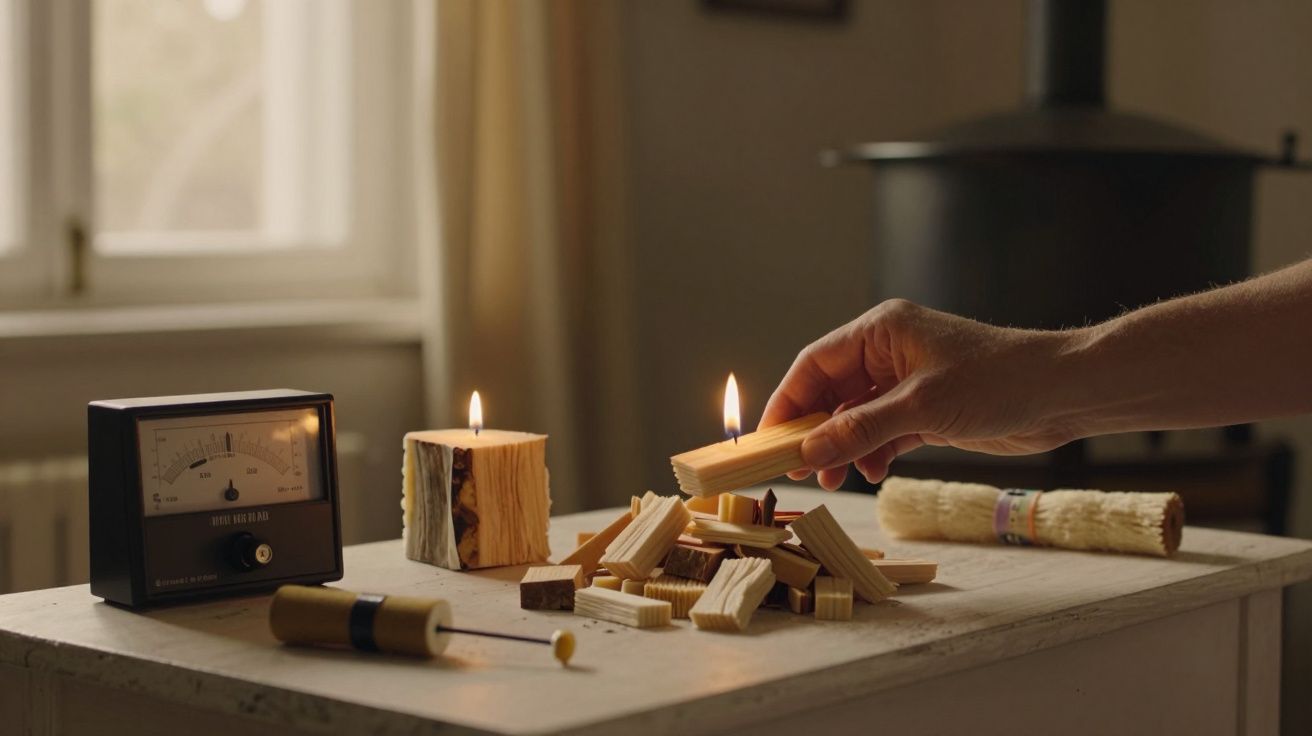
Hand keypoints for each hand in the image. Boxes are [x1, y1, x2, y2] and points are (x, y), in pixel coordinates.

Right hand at [760, 300, 1082, 489]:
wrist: (1061, 394)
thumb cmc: (998, 381)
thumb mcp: (920, 408)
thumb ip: (860, 430)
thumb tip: (809, 451)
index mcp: (881, 331)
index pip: (815, 363)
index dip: (787, 400)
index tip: (767, 438)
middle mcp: (888, 353)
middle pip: (830, 392)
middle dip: (814, 430)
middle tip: (796, 467)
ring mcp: (907, 382)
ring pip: (855, 417)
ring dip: (842, 447)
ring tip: (833, 478)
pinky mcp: (926, 410)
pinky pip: (882, 432)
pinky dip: (872, 453)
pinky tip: (872, 472)